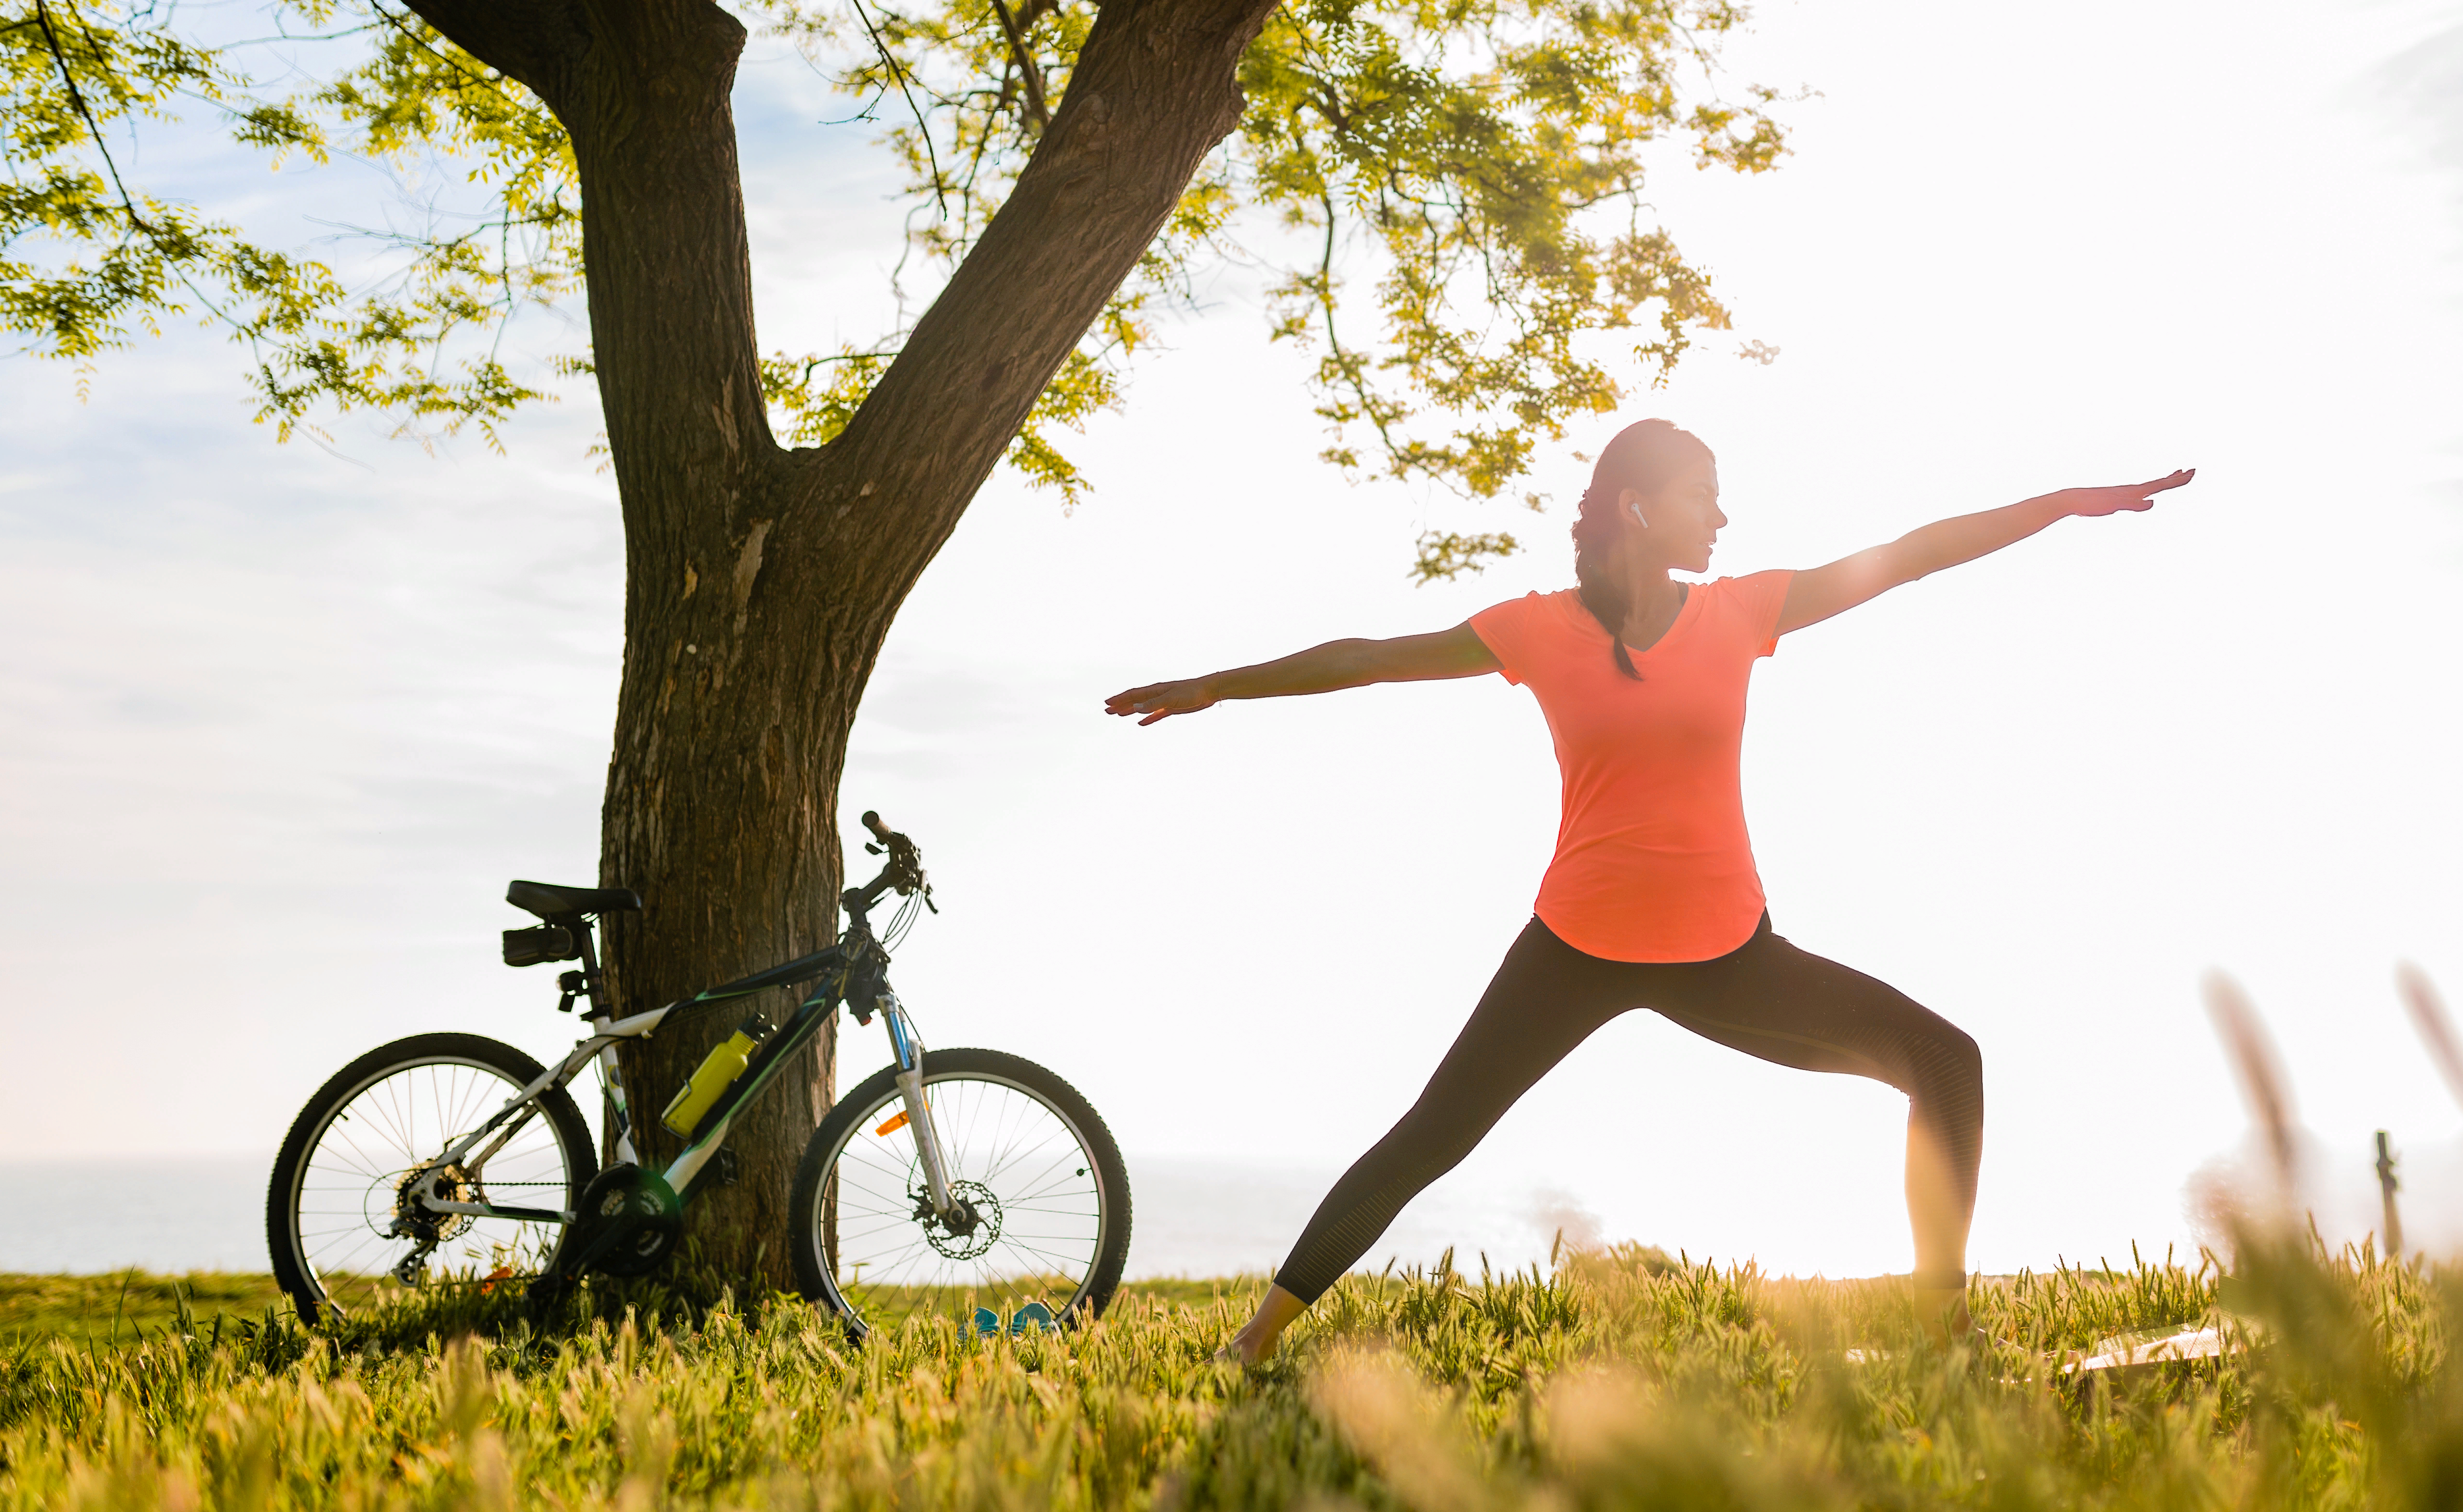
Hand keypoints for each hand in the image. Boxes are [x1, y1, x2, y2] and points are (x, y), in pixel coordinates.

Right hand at [1105, 677, 1217, 725]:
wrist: (1208, 692)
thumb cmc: (1191, 692)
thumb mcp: (1171, 699)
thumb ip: (1153, 703)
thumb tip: (1135, 707)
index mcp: (1155, 690)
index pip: (1133, 694)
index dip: (1119, 699)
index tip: (1107, 703)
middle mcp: (1157, 695)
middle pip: (1134, 700)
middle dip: (1120, 705)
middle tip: (1107, 710)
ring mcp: (1163, 702)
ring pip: (1142, 707)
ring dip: (1130, 711)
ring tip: (1118, 715)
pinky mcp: (1171, 709)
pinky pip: (1155, 714)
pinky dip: (1146, 718)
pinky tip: (1140, 723)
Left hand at [2054, 468, 2195, 517]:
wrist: (2072, 500)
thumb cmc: (2092, 504)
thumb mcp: (2114, 506)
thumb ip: (2133, 504)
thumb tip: (2152, 503)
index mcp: (2134, 491)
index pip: (2160, 484)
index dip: (2176, 480)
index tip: (2192, 472)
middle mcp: (2131, 490)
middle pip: (2159, 483)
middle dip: (2176, 478)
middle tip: (2191, 471)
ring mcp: (2125, 493)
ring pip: (2150, 486)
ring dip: (2165, 480)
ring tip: (2174, 475)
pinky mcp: (2117, 497)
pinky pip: (2139, 492)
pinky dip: (2149, 489)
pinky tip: (2147, 493)